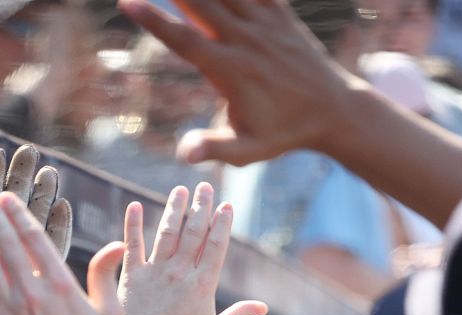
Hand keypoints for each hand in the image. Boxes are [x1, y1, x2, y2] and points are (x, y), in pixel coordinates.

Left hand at [112, 182, 266, 314]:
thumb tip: (263, 308)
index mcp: (204, 285)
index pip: (217, 245)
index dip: (222, 223)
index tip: (226, 205)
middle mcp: (180, 274)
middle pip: (194, 232)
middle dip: (201, 207)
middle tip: (204, 186)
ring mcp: (155, 274)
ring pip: (167, 233)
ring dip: (174, 209)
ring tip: (179, 190)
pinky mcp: (130, 278)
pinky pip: (132, 246)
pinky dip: (132, 225)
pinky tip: (133, 206)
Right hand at [122, 0, 354, 167]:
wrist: (334, 111)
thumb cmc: (284, 134)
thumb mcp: (247, 151)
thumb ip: (214, 149)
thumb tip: (184, 153)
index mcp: (231, 71)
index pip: (185, 40)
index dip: (154, 20)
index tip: (128, 3)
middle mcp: (247, 40)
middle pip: (202, 3)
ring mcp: (266, 23)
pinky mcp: (280, 15)